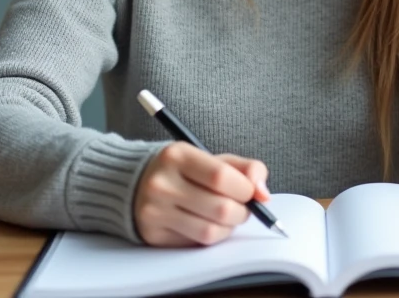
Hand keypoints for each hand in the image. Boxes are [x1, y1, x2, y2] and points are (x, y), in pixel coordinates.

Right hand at [134, 142, 270, 246]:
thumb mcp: (211, 158)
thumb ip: (244, 169)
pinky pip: (196, 243)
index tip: (249, 191)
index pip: (221, 177)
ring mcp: (155, 211)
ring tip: (226, 217)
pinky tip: (206, 223)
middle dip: (242, 212)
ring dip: (229, 228)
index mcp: (177, 156)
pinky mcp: (153, 234)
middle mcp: (162, 183)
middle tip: (241, 207)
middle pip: (220, 209)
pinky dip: (211, 236)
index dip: (245, 189)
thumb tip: (264, 194)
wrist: (134, 182)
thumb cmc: (182, 170)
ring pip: (211, 231)